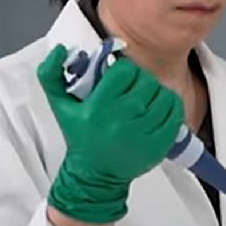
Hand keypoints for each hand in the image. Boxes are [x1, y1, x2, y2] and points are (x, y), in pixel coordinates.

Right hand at [36, 45, 183, 223]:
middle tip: (132, 89)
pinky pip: (175, 114)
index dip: (124, 69)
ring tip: (145, 99)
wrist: (95, 176)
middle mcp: (121, 121)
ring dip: (156, 93)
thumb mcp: (59, 105)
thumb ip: (51, 73)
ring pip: (163, 95)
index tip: (120, 77)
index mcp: (98, 108)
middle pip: (146, 81)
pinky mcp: (159, 145)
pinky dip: (170, 107)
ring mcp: (142, 134)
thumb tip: (62, 49)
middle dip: (140, 81)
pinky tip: (158, 109)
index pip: (125, 71)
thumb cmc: (80, 137)